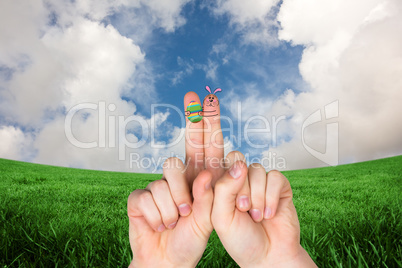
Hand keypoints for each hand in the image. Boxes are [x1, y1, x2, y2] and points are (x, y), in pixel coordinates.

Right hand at [127, 91, 224, 266]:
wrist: (166, 261)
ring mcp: (158, 186)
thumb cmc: (191, 240)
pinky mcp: (139, 198)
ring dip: (176, 203)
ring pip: (167, 175)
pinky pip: (147, 196)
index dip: (208, 124)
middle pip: (186, 145)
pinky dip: (157, 216)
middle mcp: (180, 179)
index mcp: (201, 181)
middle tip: (193, 94)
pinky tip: (160, 225)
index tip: (209, 100)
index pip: (208, 149)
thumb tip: (216, 168)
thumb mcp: (211, 219)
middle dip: (193, 119)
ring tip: (179, 220)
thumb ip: (214, 193)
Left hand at [211, 151, 316, 266]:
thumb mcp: (221, 217)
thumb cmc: (241, 240)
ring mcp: (260, 183)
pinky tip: (270, 214)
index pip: (219, 164)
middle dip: (241, 187)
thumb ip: (224, 189)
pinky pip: (275, 177)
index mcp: (222, 186)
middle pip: (239, 162)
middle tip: (243, 209)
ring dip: (257, 196)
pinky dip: (272, 197)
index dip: (225, 175)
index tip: (230, 198)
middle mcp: (241, 181)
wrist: (269, 257)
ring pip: (257, 169)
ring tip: (257, 216)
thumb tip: (240, 164)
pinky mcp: (279, 187)